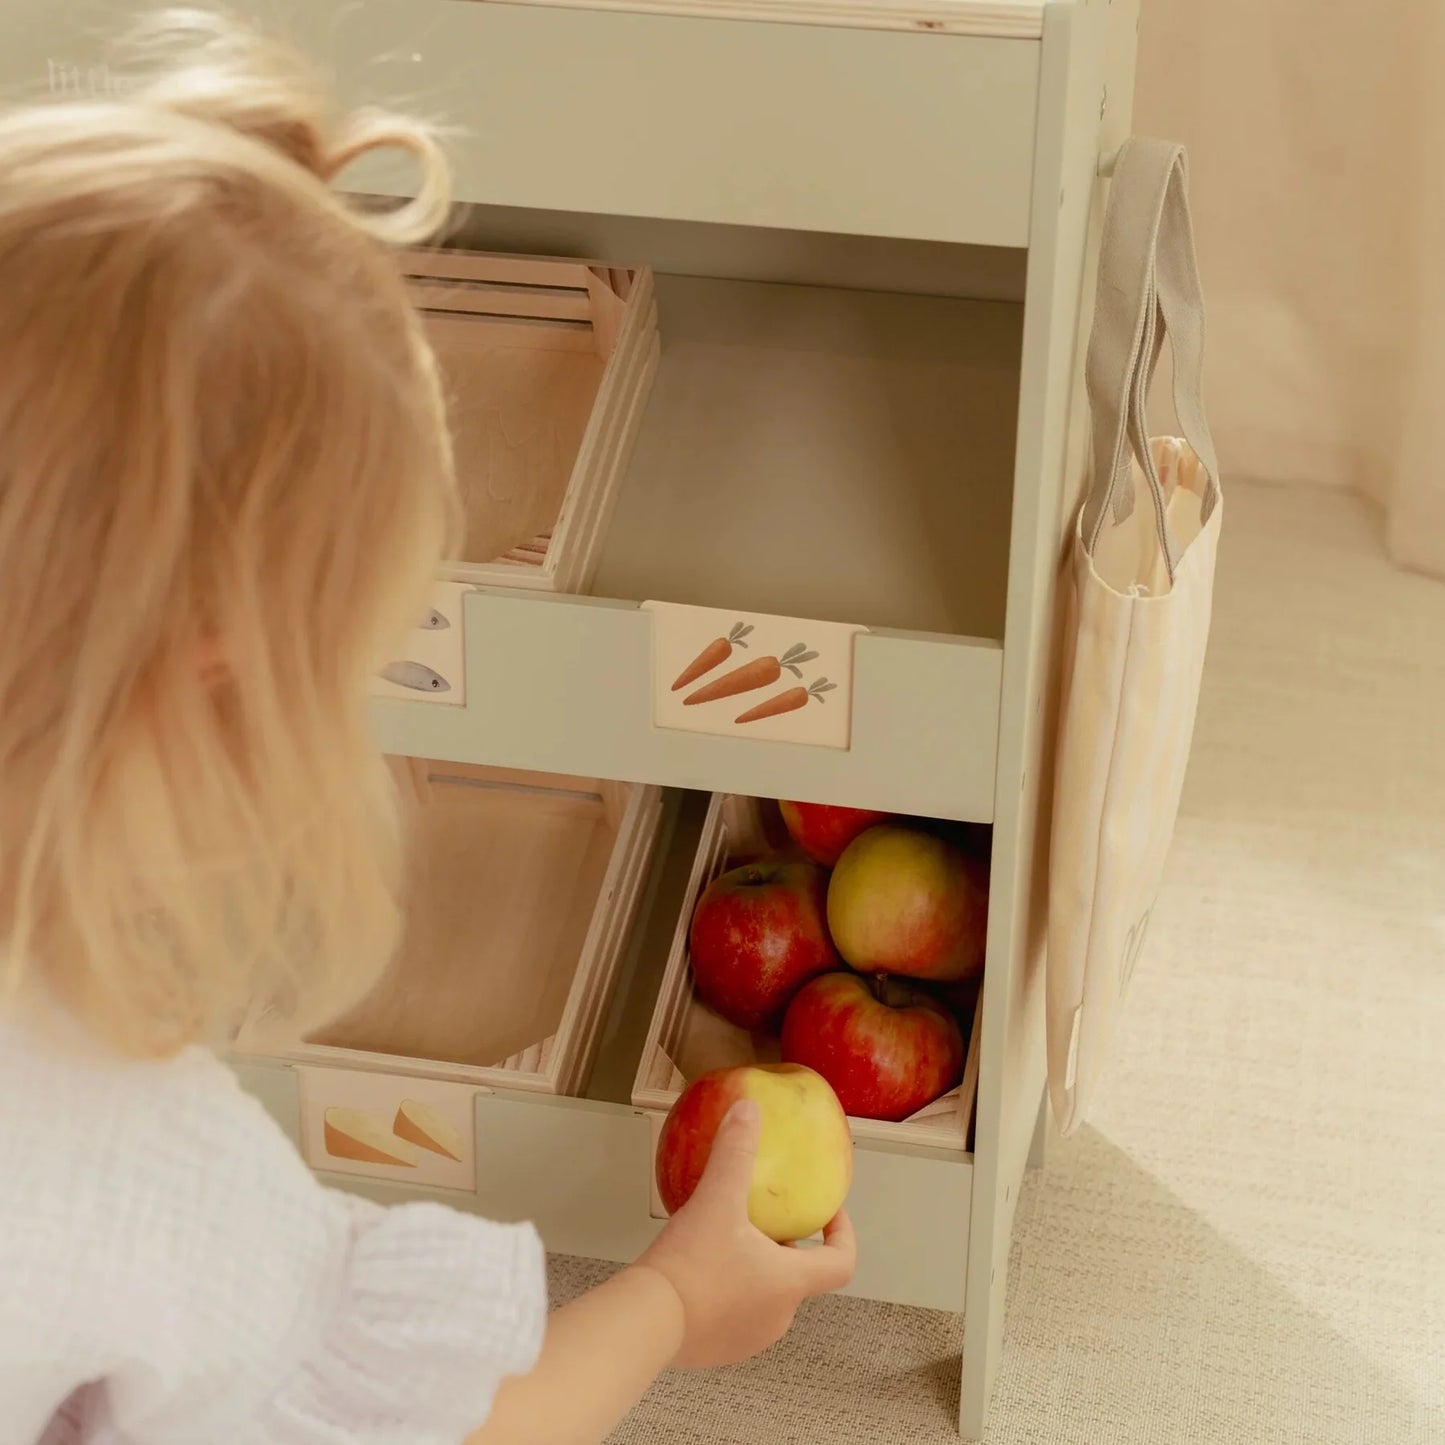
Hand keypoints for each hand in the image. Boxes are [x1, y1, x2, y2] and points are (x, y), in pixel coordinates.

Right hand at [636, 1099, 855, 1368]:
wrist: (644, 1324)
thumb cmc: (691, 1266)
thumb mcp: (716, 1199)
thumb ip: (735, 1152)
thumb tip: (748, 1110)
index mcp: (790, 1283)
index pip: (840, 1263)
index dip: (843, 1234)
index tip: (830, 1211)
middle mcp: (778, 1317)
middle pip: (798, 1275)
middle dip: (786, 1245)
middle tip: (764, 1215)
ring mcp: (748, 1339)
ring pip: (765, 1293)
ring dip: (756, 1266)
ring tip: (727, 1234)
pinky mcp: (717, 1349)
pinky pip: (734, 1311)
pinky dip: (727, 1287)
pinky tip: (699, 1263)